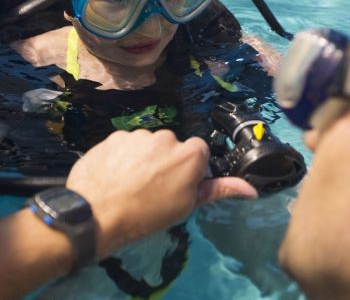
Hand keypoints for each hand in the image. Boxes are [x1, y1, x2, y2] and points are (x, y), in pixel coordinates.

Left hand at [66, 129, 256, 257]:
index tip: (178, 187)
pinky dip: (122, 158)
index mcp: (190, 153)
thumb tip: (252, 190)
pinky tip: (114, 177)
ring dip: (143, 160)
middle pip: (172, 147)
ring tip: (130, 185)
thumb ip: (219, 190)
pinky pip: (125, 145)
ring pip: (147, 145)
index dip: (189, 170)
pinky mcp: (114, 136)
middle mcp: (167, 137)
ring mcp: (139, 135)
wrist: (97, 214)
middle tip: (153, 189)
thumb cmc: (148, 215)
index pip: (198, 152)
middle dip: (166, 163)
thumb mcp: (187, 206)